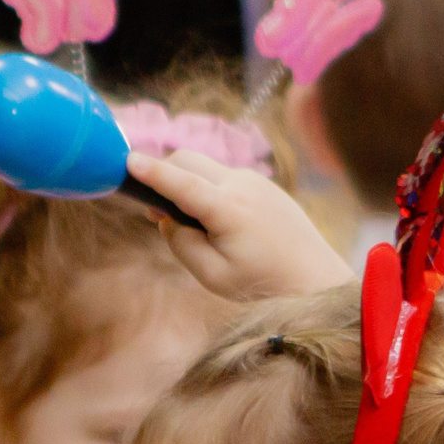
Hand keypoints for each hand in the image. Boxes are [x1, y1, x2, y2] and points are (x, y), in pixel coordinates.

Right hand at [124, 148, 355, 299]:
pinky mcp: (265, 185)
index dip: (152, 172)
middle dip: (165, 173)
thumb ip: (181, 244)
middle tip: (156, 210)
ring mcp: (256, 181)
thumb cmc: (263, 283)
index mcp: (228, 209)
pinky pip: (226, 178)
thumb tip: (166, 218)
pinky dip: (210, 190)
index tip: (127, 160)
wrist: (316, 279)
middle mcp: (242, 185)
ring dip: (189, 184)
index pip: (181, 182)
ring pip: (207, 168)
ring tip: (194, 225)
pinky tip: (220, 223)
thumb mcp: (213, 275)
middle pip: (189, 160)